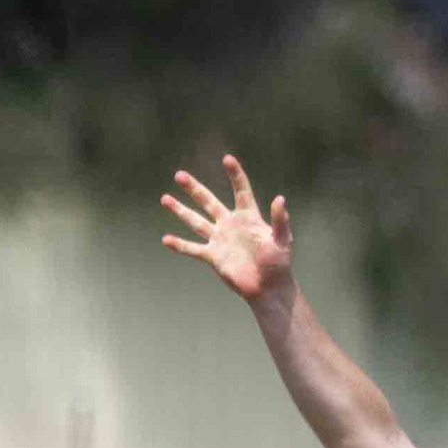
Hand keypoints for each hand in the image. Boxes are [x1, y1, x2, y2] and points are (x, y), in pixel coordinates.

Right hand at [161, 157, 291, 303]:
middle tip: (179, 175)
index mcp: (248, 217)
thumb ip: (280, 220)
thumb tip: (280, 198)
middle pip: (208, 201)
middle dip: (194, 188)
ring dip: (180, 210)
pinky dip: (180, 245)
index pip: (241, 191)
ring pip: (195, 221)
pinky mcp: (213, 256)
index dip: (235, 175)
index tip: (227, 159)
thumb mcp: (282, 240)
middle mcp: (230, 224)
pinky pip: (193, 249)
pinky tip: (166, 239)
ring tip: (165, 198)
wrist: (268, 288)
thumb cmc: (279, 263)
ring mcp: (219, 239)